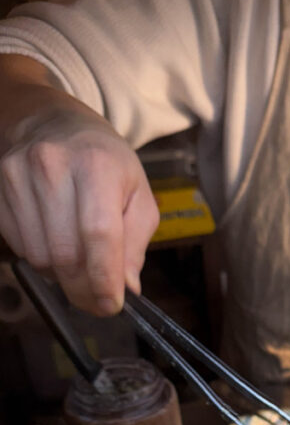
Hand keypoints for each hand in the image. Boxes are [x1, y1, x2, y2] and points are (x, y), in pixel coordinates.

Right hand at [0, 98, 158, 315]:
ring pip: (41, 258)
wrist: (52, 120)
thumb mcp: (137, 193)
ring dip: (63, 276)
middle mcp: (53, 166)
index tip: (112, 304)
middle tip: (98, 301)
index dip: (105, 278)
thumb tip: (127, 285)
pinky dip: (42, 259)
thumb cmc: (103, 160)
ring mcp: (18, 176)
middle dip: (85, 289)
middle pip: (66, 254)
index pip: (99, 235)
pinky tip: (57, 242)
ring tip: (80, 263)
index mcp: (97, 165)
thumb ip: (136, 242)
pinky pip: (20, 248)